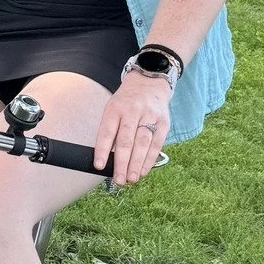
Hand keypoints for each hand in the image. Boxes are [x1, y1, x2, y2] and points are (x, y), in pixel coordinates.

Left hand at [93, 70, 171, 185]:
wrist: (148, 83)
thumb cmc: (126, 103)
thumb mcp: (113, 109)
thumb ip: (110, 131)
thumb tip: (106, 159)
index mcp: (115, 108)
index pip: (107, 132)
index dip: (103, 150)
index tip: (99, 166)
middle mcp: (133, 111)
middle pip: (127, 140)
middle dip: (122, 163)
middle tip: (119, 180)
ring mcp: (150, 116)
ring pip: (143, 143)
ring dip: (136, 164)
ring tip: (131, 179)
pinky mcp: (163, 122)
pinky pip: (156, 144)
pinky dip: (149, 159)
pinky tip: (143, 171)